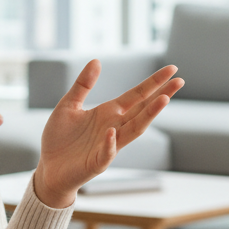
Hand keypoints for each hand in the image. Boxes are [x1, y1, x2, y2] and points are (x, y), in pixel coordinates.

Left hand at [33, 62, 182, 207]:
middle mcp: (114, 127)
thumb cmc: (60, 138)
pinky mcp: (97, 163)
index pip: (136, 95)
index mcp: (108, 112)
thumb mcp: (69, 105)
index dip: (153, 82)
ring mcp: (109, 145)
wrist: (48, 168)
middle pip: (143, 109)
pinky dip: (110, 143)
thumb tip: (96, 60)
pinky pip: (107, 153)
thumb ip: (83, 84)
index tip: (172, 69)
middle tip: (180, 81)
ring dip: (148, 116)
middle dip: (161, 95)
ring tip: (163, 99)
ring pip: (134, 130)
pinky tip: (112, 133)